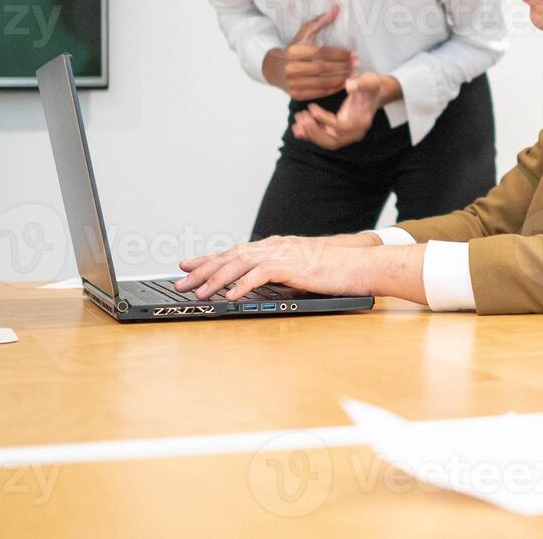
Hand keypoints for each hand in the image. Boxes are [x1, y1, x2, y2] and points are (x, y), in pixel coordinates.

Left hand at [175, 234, 424, 302]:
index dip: (209, 259)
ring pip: (239, 264)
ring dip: (215, 279)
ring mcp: (283, 254)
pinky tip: (229, 296)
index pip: (235, 251)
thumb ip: (280, 275)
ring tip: (197, 292)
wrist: (362, 264)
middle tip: (179, 281)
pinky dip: (242, 285)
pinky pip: (261, 275)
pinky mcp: (293, 265)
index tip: (187, 265)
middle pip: (230, 255)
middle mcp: (275, 246)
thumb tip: (257, 286)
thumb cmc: (337, 271)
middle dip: (202, 269)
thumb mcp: (302, 272)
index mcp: (276, 247)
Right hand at [263, 5, 357, 100]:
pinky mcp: (296, 94)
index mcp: (296, 52)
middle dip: (343, 67)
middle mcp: (293, 68)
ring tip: (353, 74)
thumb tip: (337, 8)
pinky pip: (319, 93)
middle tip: (357, 64)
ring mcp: (294, 83)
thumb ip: (321, 22)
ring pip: (323, 82)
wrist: (273, 69)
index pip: (322, 53)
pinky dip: (333, 89)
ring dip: (341, 79)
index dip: (340, 54)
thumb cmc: (293, 49)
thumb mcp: (304, 34)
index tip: (354, 54)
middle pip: (324, 69)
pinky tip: (343, 83)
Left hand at [291, 71, 385, 149]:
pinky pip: (323, 138)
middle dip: (315, 132)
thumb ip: (361, 83)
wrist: (374, 94)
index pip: (341, 127)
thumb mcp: (370, 81)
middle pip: (332, 141)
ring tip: (297, 122)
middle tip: (302, 118)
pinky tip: (297, 129)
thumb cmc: (371, 87)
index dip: (325, 120)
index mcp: (362, 122)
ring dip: (310, 134)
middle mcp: (355, 133)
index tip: (312, 109)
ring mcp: (346, 135)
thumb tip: (350, 85)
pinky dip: (310, 135)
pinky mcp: (338, 132)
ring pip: (326, 142)